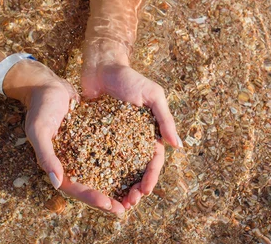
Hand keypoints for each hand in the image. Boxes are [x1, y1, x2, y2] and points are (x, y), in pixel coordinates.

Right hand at [3, 60, 125, 214]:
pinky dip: (120, 163)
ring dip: (117, 185)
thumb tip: (57, 183)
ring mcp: (82, 152)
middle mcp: (70, 163)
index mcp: (56, 165)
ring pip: (102, 174)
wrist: (49, 87)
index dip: (92, 198)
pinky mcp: (93, 140)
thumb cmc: (41, 107)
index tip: (110, 204)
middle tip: (128, 206)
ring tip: (136, 192)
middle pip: (91, 186)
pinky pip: (107, 155)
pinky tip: (137, 167)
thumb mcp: (39, 130)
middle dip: (109, 198)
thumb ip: (46, 156)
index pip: (75, 188)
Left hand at [82, 56, 181, 209]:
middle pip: (135, 170)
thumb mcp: (152, 95)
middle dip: (134, 188)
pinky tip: (92, 186)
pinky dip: (97, 172)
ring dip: (117, 186)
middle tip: (128, 204)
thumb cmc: (129, 78)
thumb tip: (178, 146)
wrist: (101, 66)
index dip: (151, 177)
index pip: (153, 160)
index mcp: (148, 132)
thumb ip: (165, 119)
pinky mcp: (94, 135)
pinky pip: (96, 157)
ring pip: (117, 169)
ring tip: (112, 202)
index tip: (145, 192)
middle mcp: (132, 139)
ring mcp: (113, 139)